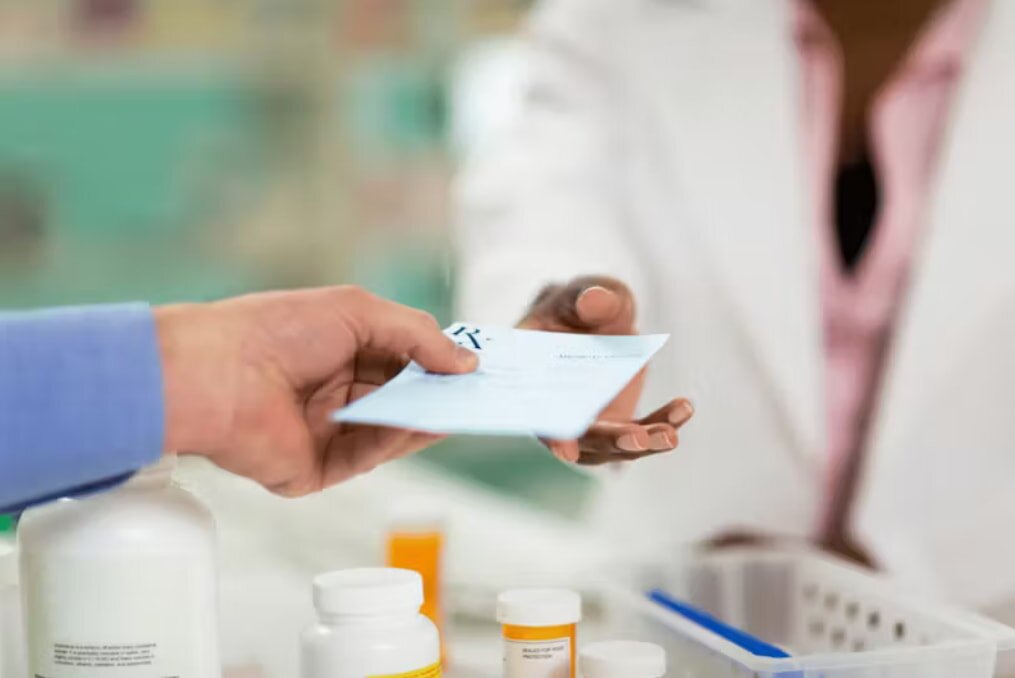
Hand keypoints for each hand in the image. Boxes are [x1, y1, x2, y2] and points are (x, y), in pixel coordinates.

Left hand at [155, 287, 477, 495]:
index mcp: (341, 352)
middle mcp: (336, 393)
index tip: (476, 366)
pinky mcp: (316, 468)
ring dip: (422, 418)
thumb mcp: (361, 312)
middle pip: (403, 401)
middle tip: (480, 392)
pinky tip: (411, 422)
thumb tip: (466, 362)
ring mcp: (327, 432)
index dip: (439, 364)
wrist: (216, 373)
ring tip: (456, 404)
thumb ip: (418, 336)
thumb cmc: (275, 329)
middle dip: (439, 395)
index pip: (403, 362)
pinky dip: (391, 441)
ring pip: (392, 433)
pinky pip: (366, 457)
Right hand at [520, 275, 692, 464]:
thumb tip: (595, 301)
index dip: (548, 433)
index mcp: (530, 377)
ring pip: (611, 445)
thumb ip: (588, 296)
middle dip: (608, 440)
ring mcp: (586, 422)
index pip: (533, 411)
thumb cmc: (580, 304)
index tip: (566, 450)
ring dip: (641, 442)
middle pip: (577, 438)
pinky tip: (683, 408)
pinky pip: (641, 431)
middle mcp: (554, 410)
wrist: (600, 320)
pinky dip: (663, 422)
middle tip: (637, 439)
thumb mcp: (584, 291)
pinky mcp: (617, 424)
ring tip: (670, 435)